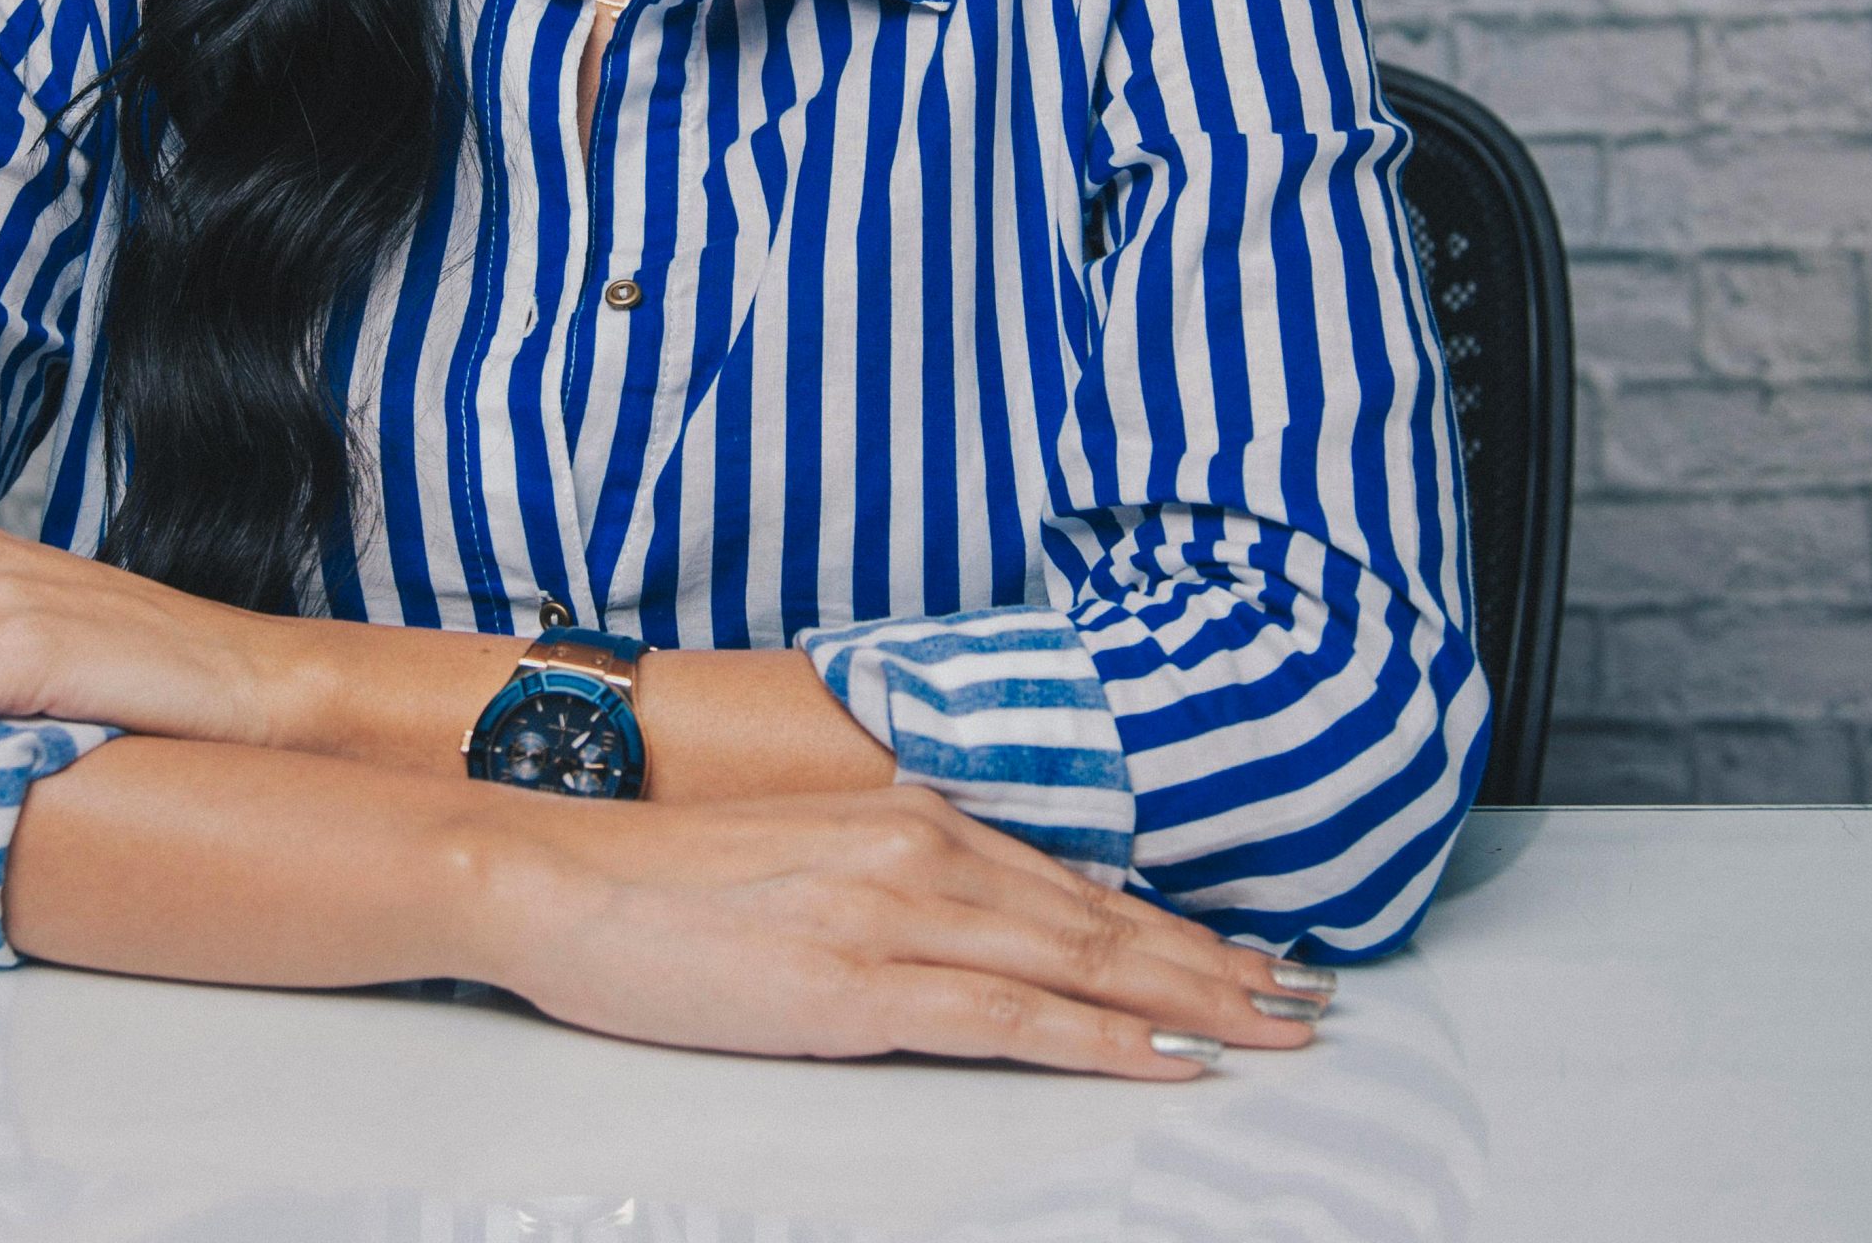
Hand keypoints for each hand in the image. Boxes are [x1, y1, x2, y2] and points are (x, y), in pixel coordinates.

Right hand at [464, 782, 1332, 1078]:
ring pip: (1077, 962)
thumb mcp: (812, 853)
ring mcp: (894, 916)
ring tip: (1272, 1028)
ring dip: (1189, 999)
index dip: (1174, 922)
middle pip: (1100, 920)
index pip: (1076, 880)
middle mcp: (922, 850)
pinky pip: (1008, 1016)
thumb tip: (982, 912)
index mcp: (913, 816)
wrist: (563, 872)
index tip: (1251, 950)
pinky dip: (1099, 1039)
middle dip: (1214, 962)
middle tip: (1308, 998)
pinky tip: (1164, 1056)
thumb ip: (903, 872)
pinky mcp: (857, 985)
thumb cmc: (674, 876)